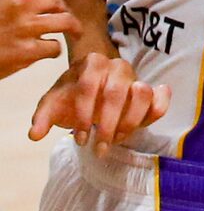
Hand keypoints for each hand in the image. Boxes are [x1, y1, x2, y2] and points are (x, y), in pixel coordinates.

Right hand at [0, 0, 79, 78]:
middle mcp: (17, 5)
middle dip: (60, 7)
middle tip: (59, 14)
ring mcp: (23, 28)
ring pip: (65, 21)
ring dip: (71, 27)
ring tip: (73, 32)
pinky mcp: (26, 52)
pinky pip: (55, 47)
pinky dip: (54, 49)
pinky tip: (47, 50)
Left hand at [30, 52, 168, 148]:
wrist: (90, 92)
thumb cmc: (71, 97)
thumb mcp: (52, 104)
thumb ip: (42, 118)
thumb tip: (34, 135)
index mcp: (91, 63)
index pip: (89, 87)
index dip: (83, 115)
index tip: (79, 138)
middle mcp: (117, 66)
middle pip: (116, 94)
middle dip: (106, 125)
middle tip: (98, 147)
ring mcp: (136, 77)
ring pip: (142, 95)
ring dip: (129, 122)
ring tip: (116, 139)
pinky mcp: (151, 91)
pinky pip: (161, 99)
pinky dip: (157, 110)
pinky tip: (143, 125)